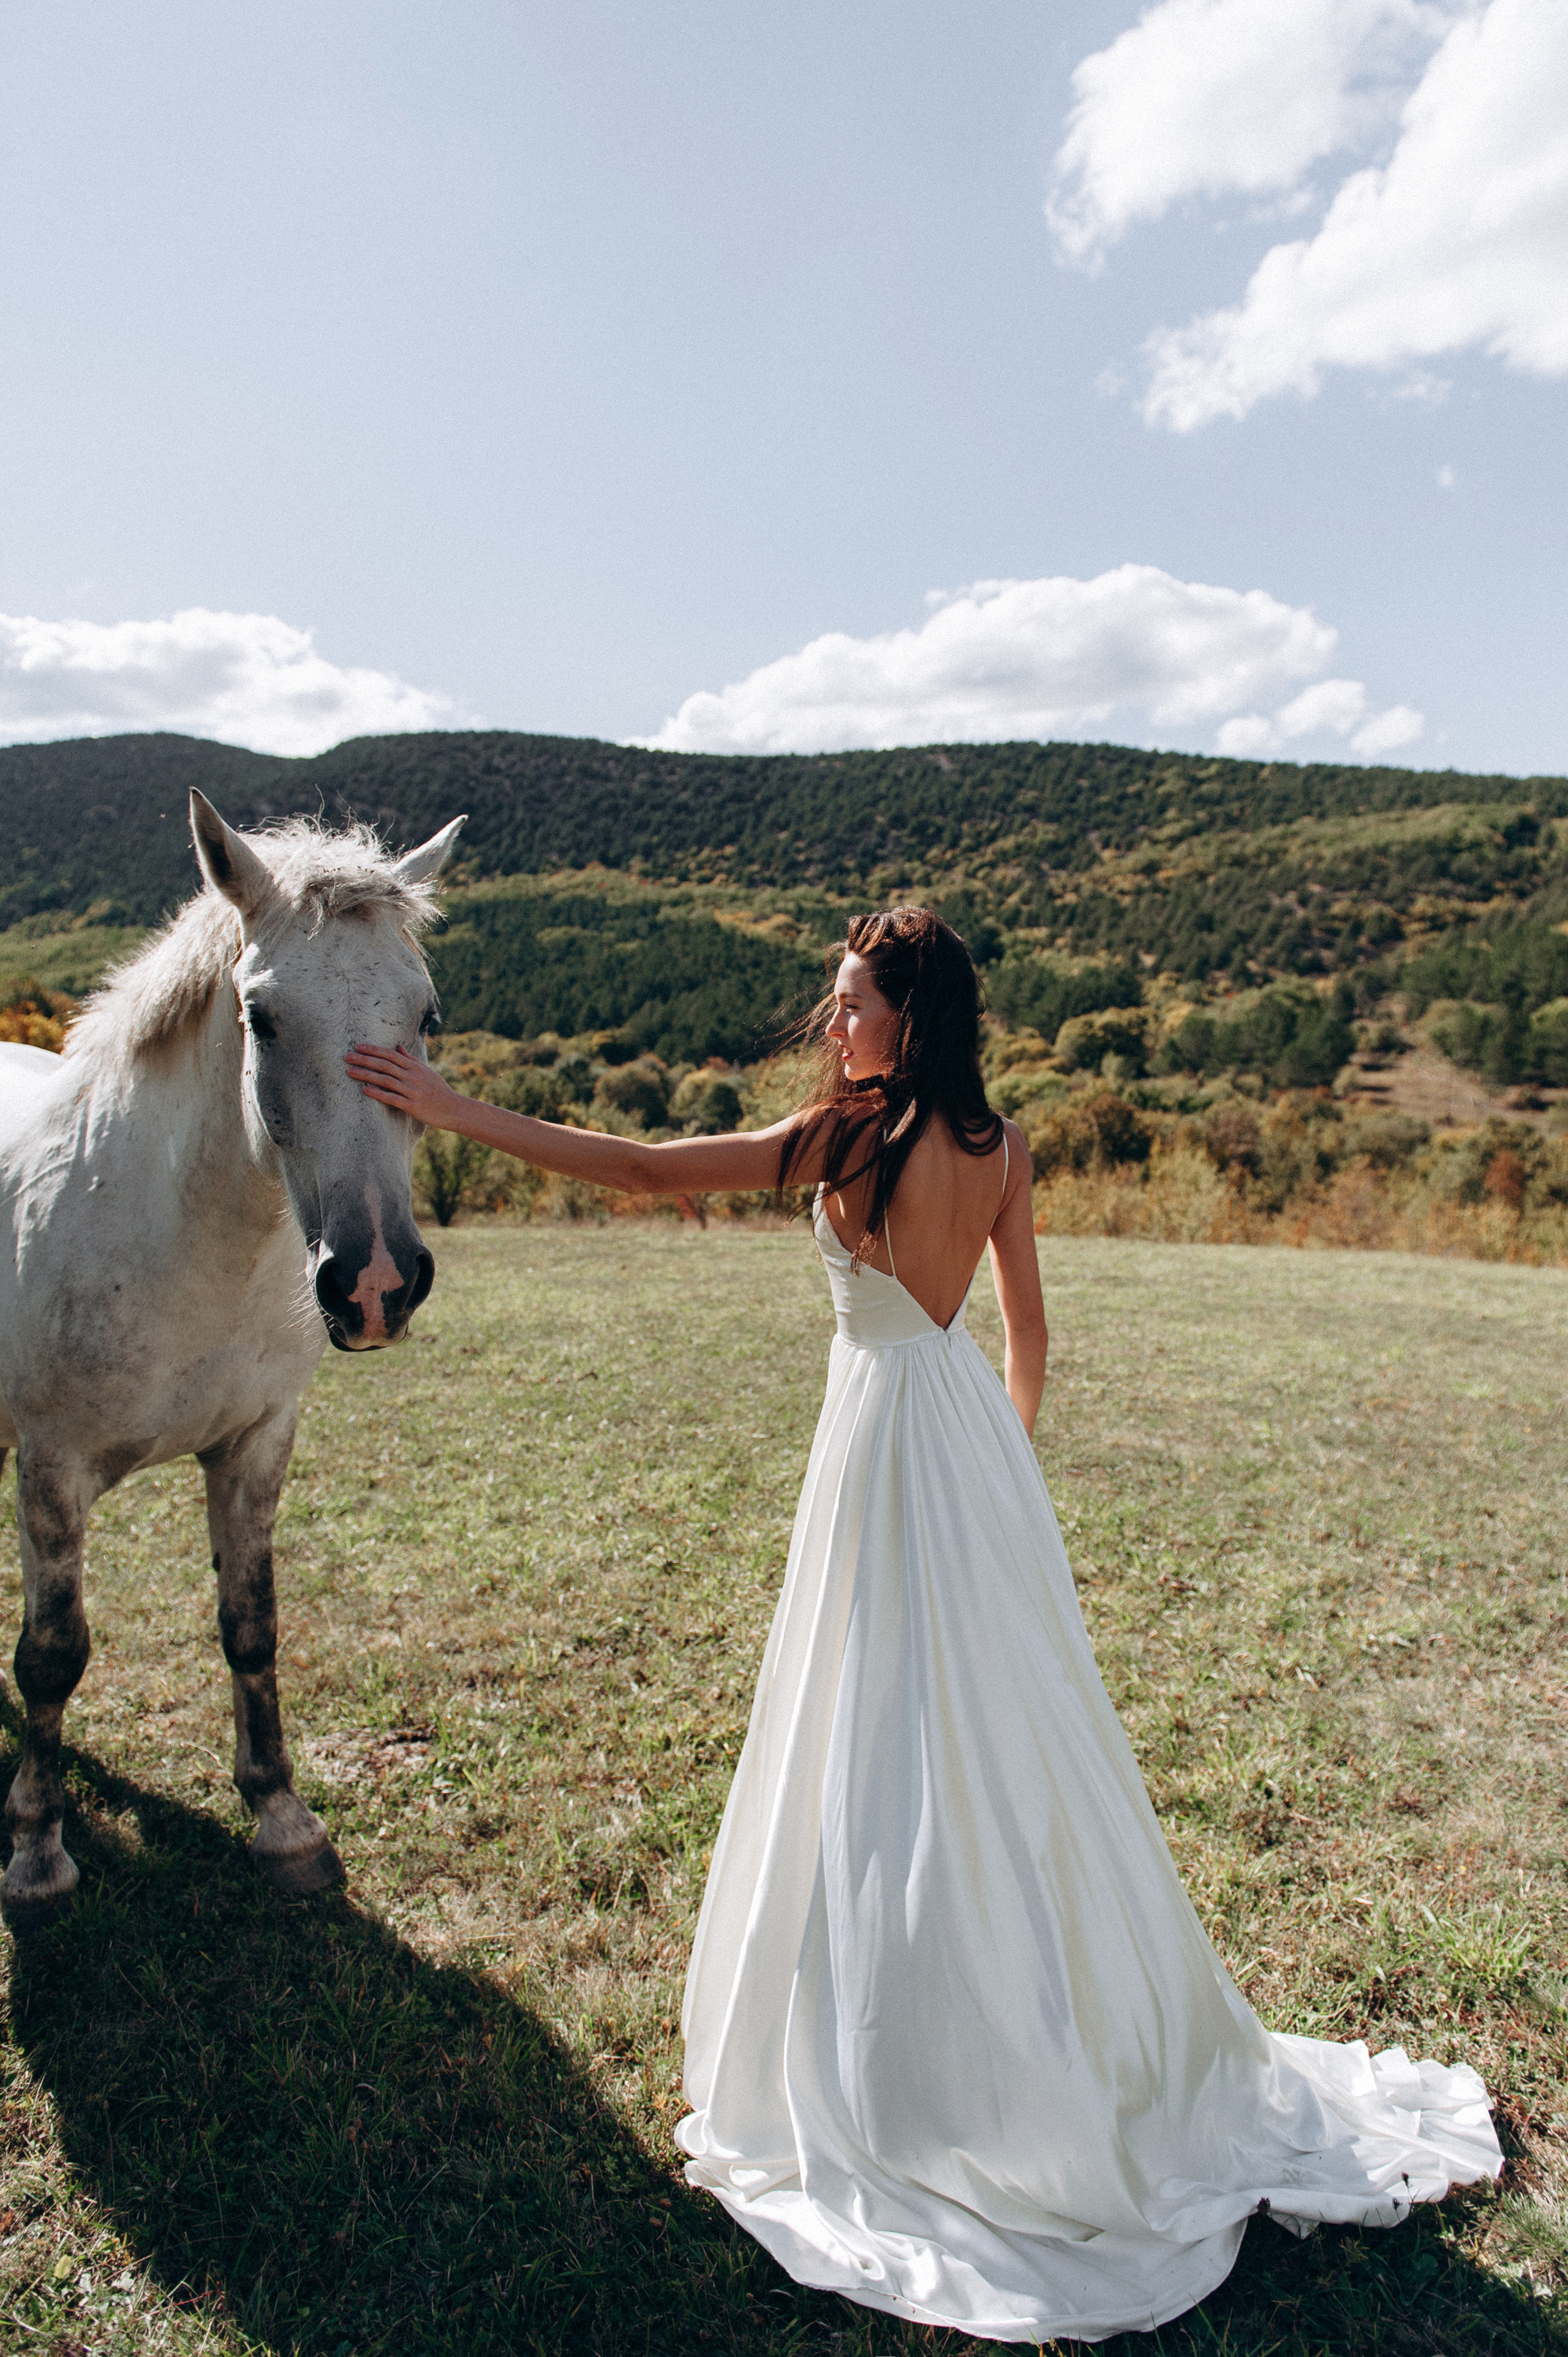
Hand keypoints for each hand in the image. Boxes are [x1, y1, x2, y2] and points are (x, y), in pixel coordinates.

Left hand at [345, 1043, 462, 1127]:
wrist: (454, 1109)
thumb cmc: (439, 1091)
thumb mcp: (427, 1072)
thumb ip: (410, 1060)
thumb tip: (397, 1047)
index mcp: (415, 1067)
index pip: (390, 1055)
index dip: (373, 1050)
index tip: (358, 1047)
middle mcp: (412, 1077)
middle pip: (384, 1065)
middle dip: (364, 1060)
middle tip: (347, 1057)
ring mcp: (412, 1091)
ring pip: (385, 1080)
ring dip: (366, 1075)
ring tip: (350, 1072)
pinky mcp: (412, 1106)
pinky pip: (391, 1098)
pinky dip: (377, 1093)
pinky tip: (365, 1090)